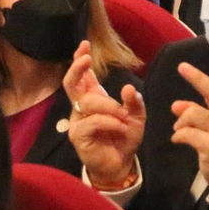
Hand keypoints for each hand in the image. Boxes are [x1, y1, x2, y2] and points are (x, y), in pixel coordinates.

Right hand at [63, 41, 145, 187]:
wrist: (121, 163)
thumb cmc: (125, 137)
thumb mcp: (136, 117)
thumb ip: (134, 102)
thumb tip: (127, 88)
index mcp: (94, 98)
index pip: (84, 76)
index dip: (80, 60)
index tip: (84, 45)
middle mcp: (82, 107)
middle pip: (72, 83)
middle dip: (78, 68)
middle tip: (86, 59)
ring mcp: (77, 120)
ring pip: (88, 102)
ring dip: (109, 106)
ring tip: (123, 117)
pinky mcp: (78, 135)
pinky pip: (91, 121)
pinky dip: (108, 121)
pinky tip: (119, 126)